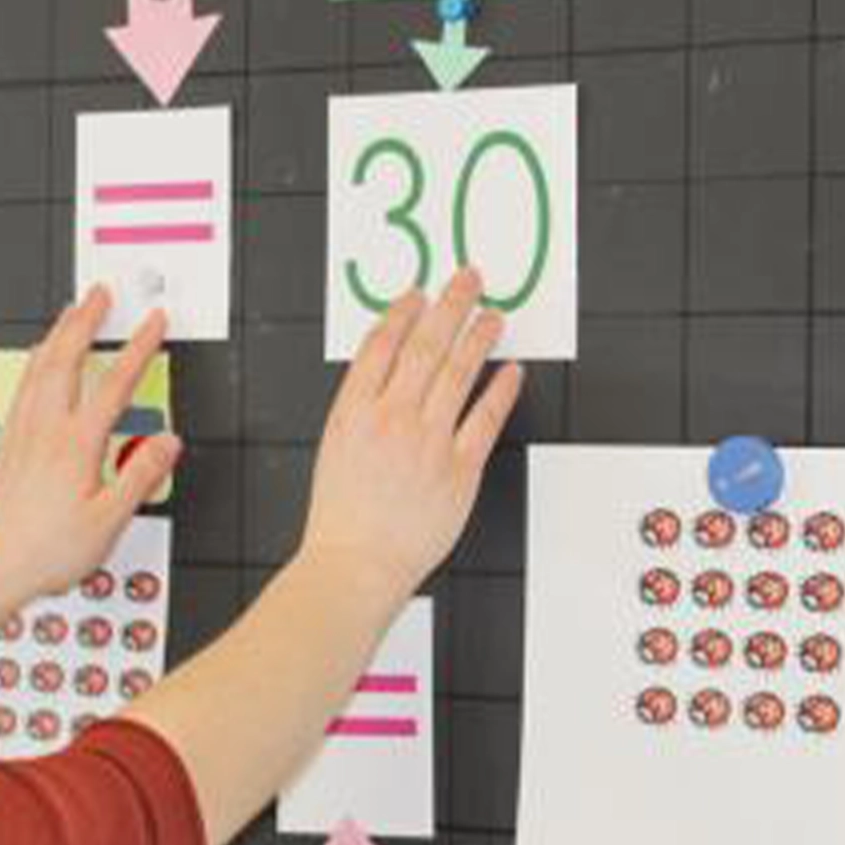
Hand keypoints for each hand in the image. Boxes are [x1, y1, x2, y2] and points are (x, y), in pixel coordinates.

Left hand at [0, 287, 181, 600]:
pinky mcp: (6, 444)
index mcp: (75, 445)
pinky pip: (22, 387)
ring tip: (70, 313)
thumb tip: (166, 444)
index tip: (153, 322)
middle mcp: (44, 430)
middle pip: (65, 358)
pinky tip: (37, 362)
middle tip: (100, 294)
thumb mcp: (109, 521)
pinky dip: (36, 362)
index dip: (137, 347)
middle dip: (86, 320)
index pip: (114, 383)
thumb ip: (140, 476)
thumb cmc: (45, 551)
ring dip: (58, 334)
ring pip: (38, 367)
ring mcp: (20, 434)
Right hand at [298, 269, 523, 600]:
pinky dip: (500, 390)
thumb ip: (360, 413)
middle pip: (424, 347)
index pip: (380, 346)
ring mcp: (427, 442)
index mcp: (353, 413)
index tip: (419, 295)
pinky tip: (510, 371)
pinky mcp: (459, 469)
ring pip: (458, 374)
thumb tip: (385, 381)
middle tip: (468, 280)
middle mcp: (391, 420)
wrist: (356, 564)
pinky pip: (486, 419)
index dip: (403, 313)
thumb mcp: (334, 451)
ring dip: (478, 337)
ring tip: (493, 315)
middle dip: (449, 307)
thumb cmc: (342, 520)